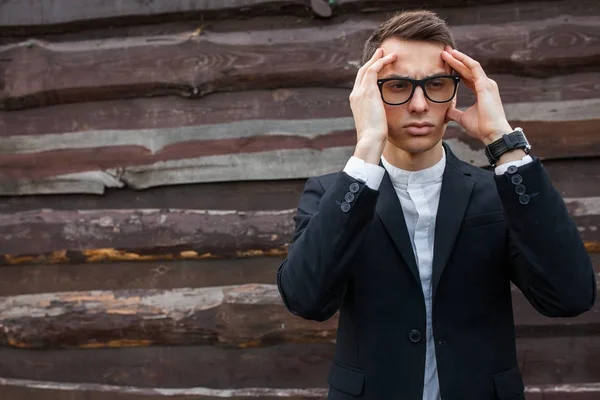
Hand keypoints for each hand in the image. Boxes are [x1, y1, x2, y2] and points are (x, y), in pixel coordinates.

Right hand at [349, 48, 396, 163]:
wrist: (370, 140)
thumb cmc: (375, 137)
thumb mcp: (376, 123)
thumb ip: (379, 115)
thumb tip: (386, 116)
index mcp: (356, 103)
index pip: (361, 83)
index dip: (369, 73)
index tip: (378, 66)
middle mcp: (355, 95)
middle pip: (362, 72)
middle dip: (372, 61)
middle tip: (380, 53)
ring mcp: (359, 92)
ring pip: (367, 68)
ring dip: (378, 59)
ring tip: (388, 53)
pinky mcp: (367, 91)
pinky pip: (373, 69)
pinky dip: (382, 61)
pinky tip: (392, 58)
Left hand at [441, 46, 512, 144]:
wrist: (492, 133)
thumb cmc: (481, 127)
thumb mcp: (463, 118)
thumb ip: (455, 113)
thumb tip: (445, 111)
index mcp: (481, 91)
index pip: (467, 76)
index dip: (456, 69)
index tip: (445, 63)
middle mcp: (485, 85)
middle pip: (468, 69)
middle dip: (456, 60)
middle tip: (444, 52)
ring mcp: (487, 83)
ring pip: (470, 66)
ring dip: (458, 58)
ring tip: (446, 52)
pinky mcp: (485, 85)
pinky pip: (474, 68)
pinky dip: (464, 60)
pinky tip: (455, 55)